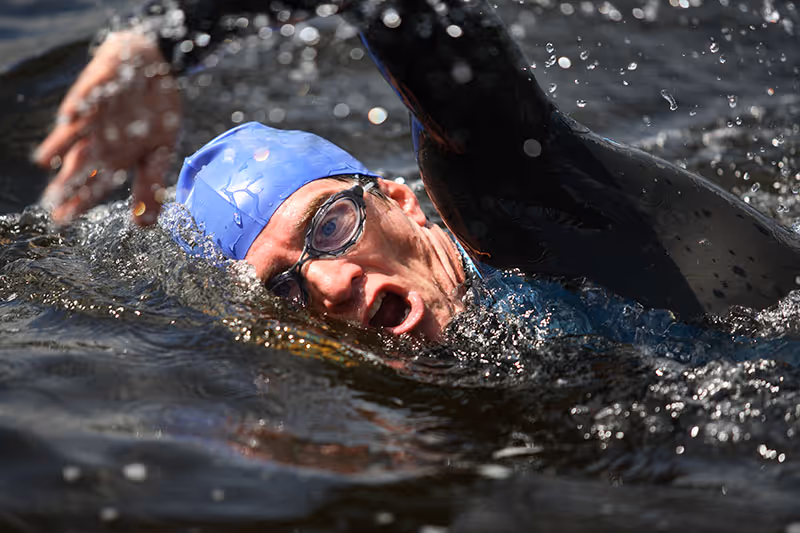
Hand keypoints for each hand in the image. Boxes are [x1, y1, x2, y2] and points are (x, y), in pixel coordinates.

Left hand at [34, 30, 181, 225]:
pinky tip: (71, 117)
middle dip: (68, 182)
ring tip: (47, 161)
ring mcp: (97, 114)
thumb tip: (145, 227)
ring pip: (75, 133)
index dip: (81, 201)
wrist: (155, 67)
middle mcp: (101, 138)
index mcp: (117, 156)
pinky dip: (80, 106)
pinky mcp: (97, 87)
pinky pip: (87, 97)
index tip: (65, 219)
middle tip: (53, 201)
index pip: (95, 184)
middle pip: (81, 164)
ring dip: (61, 146)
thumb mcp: (161, 152)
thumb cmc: (157, 112)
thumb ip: (151, 187)